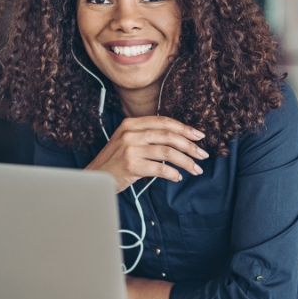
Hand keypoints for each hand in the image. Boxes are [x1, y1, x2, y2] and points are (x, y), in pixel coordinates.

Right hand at [85, 116, 208, 192]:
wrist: (94, 177)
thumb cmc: (114, 161)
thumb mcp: (126, 141)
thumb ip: (146, 135)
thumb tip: (177, 139)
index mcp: (131, 123)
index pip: (164, 122)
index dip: (184, 128)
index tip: (199, 136)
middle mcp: (130, 133)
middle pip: (169, 136)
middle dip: (190, 146)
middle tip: (203, 155)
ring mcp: (130, 148)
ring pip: (167, 152)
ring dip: (186, 162)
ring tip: (196, 169)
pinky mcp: (131, 165)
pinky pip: (160, 168)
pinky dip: (172, 173)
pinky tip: (178, 177)